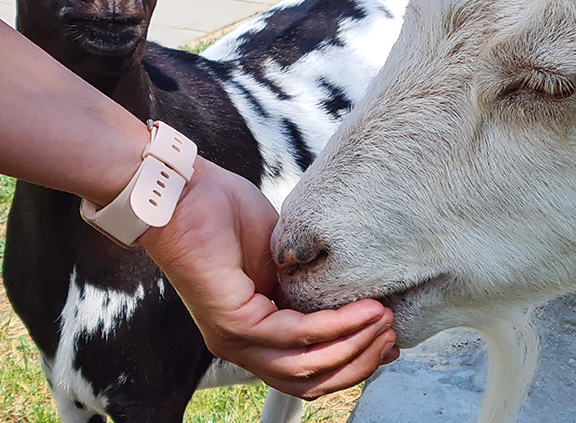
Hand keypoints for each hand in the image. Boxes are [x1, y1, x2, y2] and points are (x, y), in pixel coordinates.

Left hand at [139, 157, 398, 399]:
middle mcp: (242, 345)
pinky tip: (362, 309)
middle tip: (393, 336)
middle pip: (310, 381)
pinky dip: (335, 326)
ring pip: (306, 367)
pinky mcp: (233, 322)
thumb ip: (307, 286)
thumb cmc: (223, 213)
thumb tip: (351, 302)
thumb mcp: (279, 258)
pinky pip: (296, 335)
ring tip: (384, 319)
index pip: (307, 369)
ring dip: (354, 345)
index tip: (388, 342)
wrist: (182, 192)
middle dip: (359, 362)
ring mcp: (235, 338)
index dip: (352, 362)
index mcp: (253, 333)